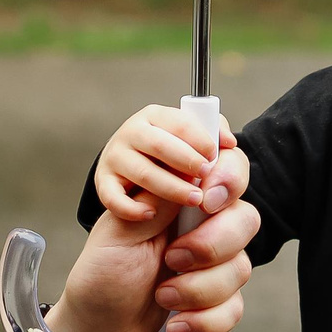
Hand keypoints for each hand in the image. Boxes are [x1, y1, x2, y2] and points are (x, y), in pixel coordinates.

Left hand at [49, 123, 256, 331]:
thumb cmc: (103, 275)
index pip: (226, 170)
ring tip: (162, 297)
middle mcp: (205, 227)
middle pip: (245, 219)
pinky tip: (175, 325)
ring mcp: (216, 266)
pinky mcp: (220, 303)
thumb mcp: (119, 233)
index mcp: (180, 198)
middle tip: (172, 258)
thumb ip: (157, 201)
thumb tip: (190, 172)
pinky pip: (234, 307)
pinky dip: (204, 320)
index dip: (229, 177)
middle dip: (213, 243)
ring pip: (241, 268)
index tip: (206, 199)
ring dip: (199, 288)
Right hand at [91, 103, 235, 223]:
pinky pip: (113, 197)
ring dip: (171, 188)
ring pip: (143, 172)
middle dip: (186, 161)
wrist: (140, 182)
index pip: (180, 121)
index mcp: (156, 117)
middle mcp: (132, 132)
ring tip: (193, 200)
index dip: (199, 138)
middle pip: (160, 145)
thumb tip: (228, 144)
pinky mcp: (103, 184)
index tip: (213, 156)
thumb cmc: (175, 161)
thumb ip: (218, 142)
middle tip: (204, 175)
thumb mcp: (198, 147)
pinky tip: (150, 214)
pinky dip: (131, 208)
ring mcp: (115, 158)